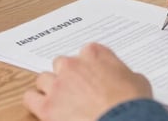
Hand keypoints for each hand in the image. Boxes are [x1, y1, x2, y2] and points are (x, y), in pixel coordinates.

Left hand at [23, 42, 151, 120]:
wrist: (122, 120)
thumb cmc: (133, 102)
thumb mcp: (137, 80)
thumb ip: (122, 73)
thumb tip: (122, 80)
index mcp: (94, 54)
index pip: (86, 53)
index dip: (89, 67)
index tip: (92, 76)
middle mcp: (73, 64)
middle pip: (62, 63)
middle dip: (67, 76)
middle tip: (76, 90)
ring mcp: (58, 84)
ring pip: (43, 78)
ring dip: (50, 87)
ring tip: (58, 100)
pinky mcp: (47, 106)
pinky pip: (30, 97)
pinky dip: (35, 101)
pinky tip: (42, 107)